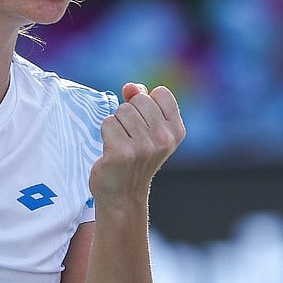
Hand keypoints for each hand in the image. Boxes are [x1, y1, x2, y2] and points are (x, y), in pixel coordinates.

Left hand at [90, 83, 184, 208]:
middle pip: (138, 100)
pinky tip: (111, 150)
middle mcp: (164, 139)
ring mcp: (144, 147)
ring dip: (116, 124)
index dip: (146, 103)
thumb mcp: (148, 129)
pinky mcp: (122, 152)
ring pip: (121, 110)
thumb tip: (130, 87)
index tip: (144, 125)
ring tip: (121, 143)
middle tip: (130, 137)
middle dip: (129, 113)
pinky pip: (108, 123)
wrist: (123, 195)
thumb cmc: (134, 157)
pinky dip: (105, 134)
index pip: (160, 93)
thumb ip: (141, 101)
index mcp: (176, 131)